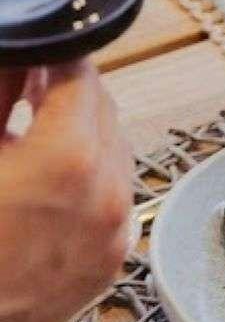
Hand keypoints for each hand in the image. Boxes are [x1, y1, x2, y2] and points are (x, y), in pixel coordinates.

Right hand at [0, 62, 132, 321]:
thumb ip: (0, 98)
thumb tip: (16, 61)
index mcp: (70, 158)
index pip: (79, 76)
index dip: (52, 60)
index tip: (32, 58)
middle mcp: (107, 192)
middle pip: (102, 111)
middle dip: (67, 94)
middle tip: (27, 90)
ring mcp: (115, 232)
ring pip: (113, 154)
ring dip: (80, 135)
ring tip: (31, 138)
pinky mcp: (110, 263)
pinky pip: (112, 199)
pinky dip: (88, 180)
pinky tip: (46, 186)